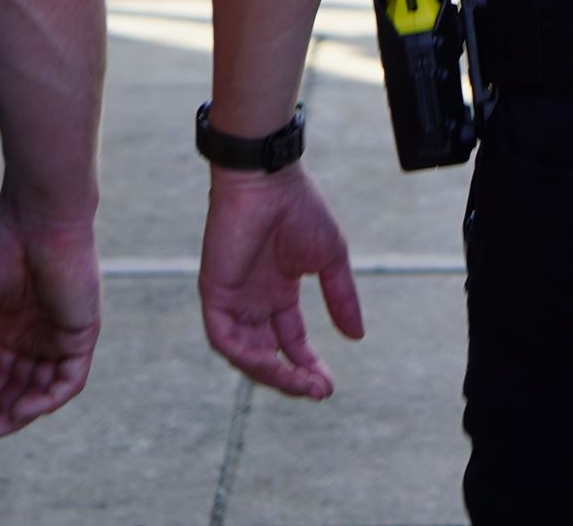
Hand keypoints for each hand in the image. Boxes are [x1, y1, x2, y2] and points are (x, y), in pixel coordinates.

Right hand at [0, 196, 101, 447]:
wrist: (35, 220)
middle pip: (19, 386)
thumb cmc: (1, 247)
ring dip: (17, 414)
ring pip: (42, 389)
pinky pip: (69, 378)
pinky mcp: (82, 333)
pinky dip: (47, 399)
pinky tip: (20, 411)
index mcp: (13, 323)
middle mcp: (39, 332)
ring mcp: (61, 334)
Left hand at [198, 165, 363, 398]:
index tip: (328, 385)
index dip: (308, 364)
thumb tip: (357, 336)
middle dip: (292, 377)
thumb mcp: (330, 259)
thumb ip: (341, 297)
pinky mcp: (215, 294)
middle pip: (268, 354)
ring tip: (302, 384)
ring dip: (272, 374)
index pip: (290, 340)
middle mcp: (253, 301)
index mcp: (278, 292)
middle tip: (319, 391)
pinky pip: (226, 338)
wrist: (268, 181)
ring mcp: (233, 300)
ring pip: (246, 354)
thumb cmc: (299, 208)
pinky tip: (273, 364)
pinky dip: (248, 356)